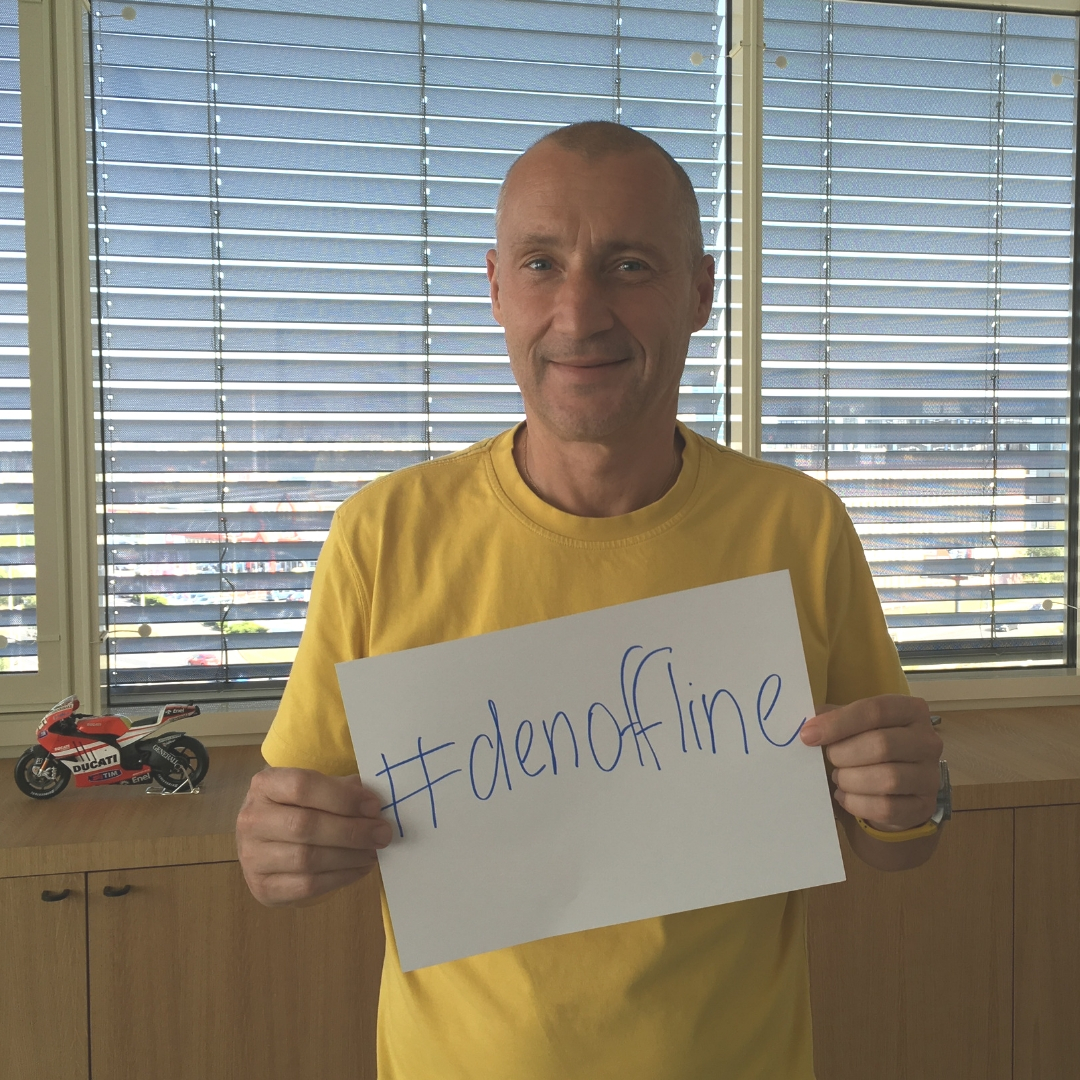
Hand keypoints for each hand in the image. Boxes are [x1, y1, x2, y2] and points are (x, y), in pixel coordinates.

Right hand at [236, 767, 390, 905]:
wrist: (267, 839)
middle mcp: (251, 820)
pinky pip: (307, 886)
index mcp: (264, 785)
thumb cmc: (300, 806)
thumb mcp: (317, 788)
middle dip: (351, 831)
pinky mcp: (262, 888)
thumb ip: (343, 790)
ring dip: (349, 856)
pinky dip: (341, 878)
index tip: (374, 806)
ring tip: (374, 851)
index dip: (342, 797)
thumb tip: (375, 805)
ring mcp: (252, 857)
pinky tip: (359, 868)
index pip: (303, 786)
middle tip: (382, 833)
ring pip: (307, 859)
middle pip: (305, 826)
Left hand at [799, 695, 942, 832]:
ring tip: (839, 778)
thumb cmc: (868, 746)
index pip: (875, 710)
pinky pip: (887, 808)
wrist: (894, 787)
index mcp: (911, 710)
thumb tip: (809, 725)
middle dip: (844, 754)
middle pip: (882, 745)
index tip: (808, 735)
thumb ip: (833, 718)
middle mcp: (928, 741)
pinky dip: (857, 803)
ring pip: (887, 779)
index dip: (838, 723)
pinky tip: (845, 796)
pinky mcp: (923, 806)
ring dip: (851, 780)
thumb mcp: (853, 725)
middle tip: (830, 760)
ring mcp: (929, 776)